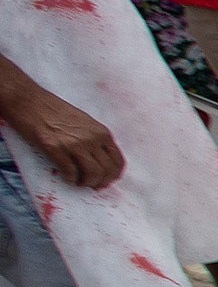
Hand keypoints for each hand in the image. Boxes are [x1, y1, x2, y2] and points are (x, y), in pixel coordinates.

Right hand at [1, 82, 124, 189]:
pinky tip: (67, 177)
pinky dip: (70, 179)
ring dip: (86, 183)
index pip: (118, 161)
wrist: (31, 101)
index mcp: (102, 133)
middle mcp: (92, 139)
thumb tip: (102, 161)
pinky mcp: (55, 148)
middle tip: (92, 185)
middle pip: (106, 171)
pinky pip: (70, 172)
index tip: (106, 180)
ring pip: (92, 174)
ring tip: (79, 182)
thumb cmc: (56, 111)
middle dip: (101, 183)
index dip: (113, 175)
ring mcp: (74, 144)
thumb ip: (96, 140)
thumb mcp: (86, 123)